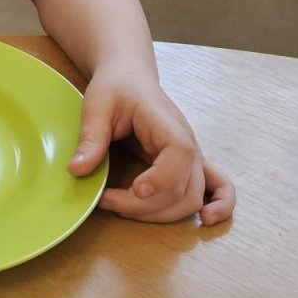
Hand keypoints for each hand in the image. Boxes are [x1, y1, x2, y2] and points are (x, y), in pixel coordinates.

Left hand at [66, 62, 235, 225]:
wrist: (129, 77)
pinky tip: (207, 221)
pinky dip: (220, 206)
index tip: (134, 189)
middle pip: (184, 188)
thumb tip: (77, 170)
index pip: (179, 155)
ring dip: (161, 214)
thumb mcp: (97, 105)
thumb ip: (90, 137)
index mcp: (166, 124)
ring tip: (123, 208)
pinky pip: (219, 187)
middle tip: (107, 200)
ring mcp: (192, 156)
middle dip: (146, 206)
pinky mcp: (190, 165)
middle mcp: (187, 143)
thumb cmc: (115, 87)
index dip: (162, 179)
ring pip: (192, 198)